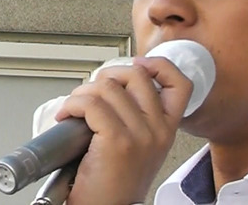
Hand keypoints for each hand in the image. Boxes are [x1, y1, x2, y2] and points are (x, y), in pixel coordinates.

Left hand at [55, 57, 192, 204]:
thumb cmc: (114, 183)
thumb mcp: (139, 147)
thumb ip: (137, 116)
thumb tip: (112, 84)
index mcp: (167, 129)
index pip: (179, 83)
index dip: (158, 64)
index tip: (136, 65)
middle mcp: (158, 129)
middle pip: (135, 74)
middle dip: (106, 76)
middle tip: (91, 93)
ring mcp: (140, 134)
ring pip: (106, 87)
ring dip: (81, 93)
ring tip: (74, 109)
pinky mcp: (118, 141)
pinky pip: (90, 104)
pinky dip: (72, 105)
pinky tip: (67, 116)